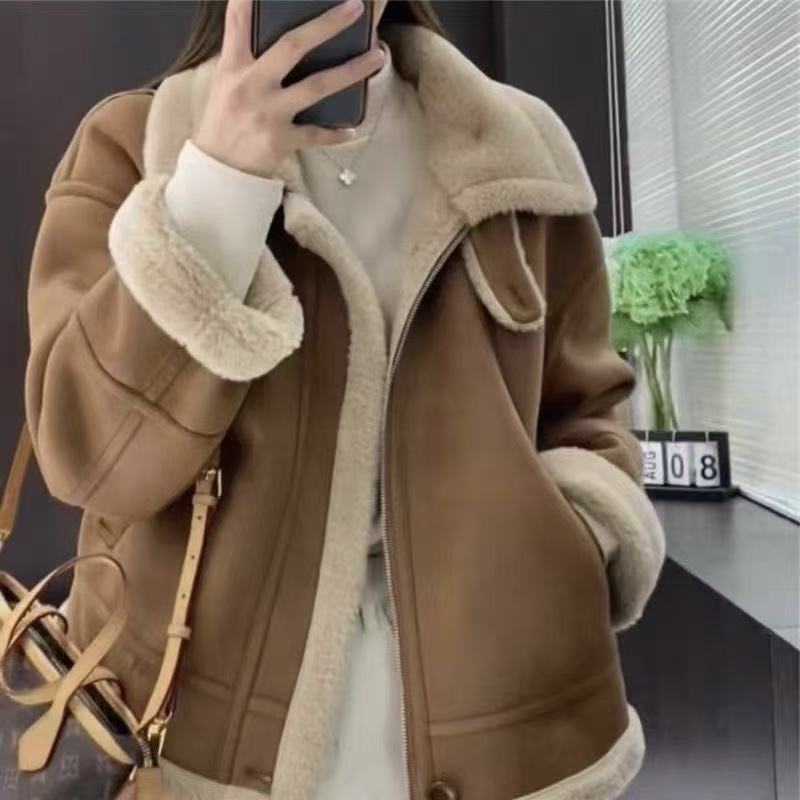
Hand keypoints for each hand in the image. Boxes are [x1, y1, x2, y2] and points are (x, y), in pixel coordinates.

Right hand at [194, 0, 384, 177]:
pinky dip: (335, 133)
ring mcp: (268, 113)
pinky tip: (351, 129)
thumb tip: (281, 36)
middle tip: (353, 7)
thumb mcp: (225, 83)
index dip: (248, 0)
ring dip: (351, 71)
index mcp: (233, 67)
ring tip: (377, 58)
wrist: (219, 169)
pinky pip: (316, 134)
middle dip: (326, 24)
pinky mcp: (281, 140)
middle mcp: (251, 84)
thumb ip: (246, 57)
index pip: (238, 22)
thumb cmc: (224, 121)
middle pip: (292, 46)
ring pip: (316, 86)